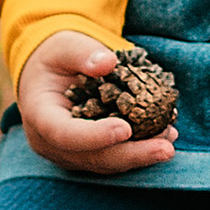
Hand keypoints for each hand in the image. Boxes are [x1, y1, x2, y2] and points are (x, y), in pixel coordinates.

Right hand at [14, 30, 180, 174]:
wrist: (47, 74)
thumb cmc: (56, 58)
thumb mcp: (65, 46)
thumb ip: (83, 53)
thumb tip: (108, 63)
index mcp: (39, 115)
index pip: (64, 133)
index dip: (95, 136)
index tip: (125, 129)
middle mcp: (50, 142)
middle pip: (92, 157)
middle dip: (131, 154)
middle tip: (166, 148)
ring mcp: (69, 153)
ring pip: (106, 163)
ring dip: (140, 155)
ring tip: (170, 140)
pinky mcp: (87, 154)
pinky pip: (113, 157)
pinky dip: (138, 150)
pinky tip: (164, 137)